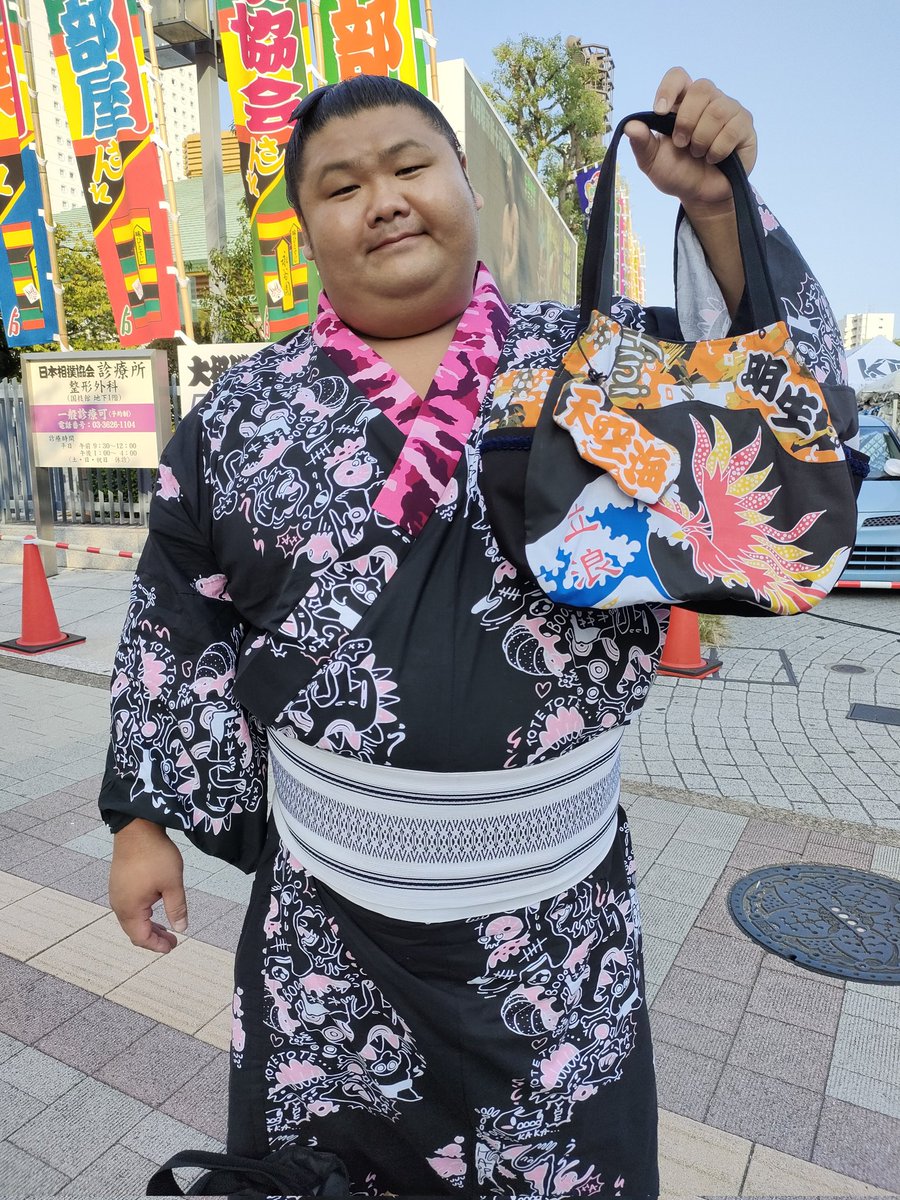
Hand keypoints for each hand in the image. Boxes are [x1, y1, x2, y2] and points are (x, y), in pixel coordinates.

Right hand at [108, 818, 187, 953]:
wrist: (136, 828)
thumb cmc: (155, 855)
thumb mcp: (172, 884)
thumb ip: (177, 909)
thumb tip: (182, 928)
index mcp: (130, 909)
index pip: (141, 937)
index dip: (157, 945)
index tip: (173, 946)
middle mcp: (119, 904)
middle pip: (134, 931)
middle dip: (153, 938)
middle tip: (172, 940)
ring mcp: (116, 893)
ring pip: (131, 919)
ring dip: (147, 925)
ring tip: (165, 927)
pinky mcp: (118, 883)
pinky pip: (128, 907)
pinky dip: (142, 914)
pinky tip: (154, 908)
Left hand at [625, 68, 756, 211]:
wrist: (700, 196)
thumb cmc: (677, 173)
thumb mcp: (652, 162)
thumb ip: (642, 143)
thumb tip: (629, 126)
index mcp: (682, 102)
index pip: (678, 76)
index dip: (669, 88)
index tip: (659, 112)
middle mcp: (708, 100)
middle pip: (701, 88)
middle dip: (687, 120)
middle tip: (681, 144)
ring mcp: (729, 110)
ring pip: (717, 109)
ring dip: (702, 138)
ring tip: (698, 154)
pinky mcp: (745, 126)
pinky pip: (733, 128)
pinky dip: (718, 149)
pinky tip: (714, 158)